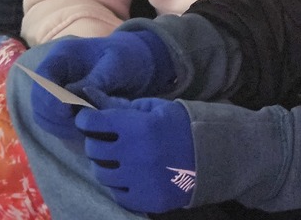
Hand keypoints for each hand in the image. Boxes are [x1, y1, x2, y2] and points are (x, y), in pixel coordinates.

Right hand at [30, 31, 173, 139]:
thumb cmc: (127, 57)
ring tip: (86, 131)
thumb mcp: (117, 63)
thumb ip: (96, 79)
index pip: (42, 80)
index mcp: (62, 56)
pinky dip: (68, 132)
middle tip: (80, 126)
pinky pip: (56, 125)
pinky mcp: (63, 108)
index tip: (68, 112)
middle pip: (39, 102)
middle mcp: (53, 75)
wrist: (136, 63)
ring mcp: (56, 92)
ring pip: (45, 117)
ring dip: (61, 128)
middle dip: (56, 118)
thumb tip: (72, 97)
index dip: (50, 98)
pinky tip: (87, 133)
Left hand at [76, 92, 195, 213]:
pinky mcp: (144, 200)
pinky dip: (120, 184)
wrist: (214, 155)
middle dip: (96, 143)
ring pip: (101, 174)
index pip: (93, 123)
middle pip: (93, 150)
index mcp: (138, 127)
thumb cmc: (182, 126)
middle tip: (107, 141)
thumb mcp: (157, 108)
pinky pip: (117, 194)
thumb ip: (126, 107)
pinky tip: (133, 175)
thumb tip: (95, 101)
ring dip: (106, 165)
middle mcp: (134, 155)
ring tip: (120, 159)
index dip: (86, 120)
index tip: (88, 120)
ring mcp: (138, 181)